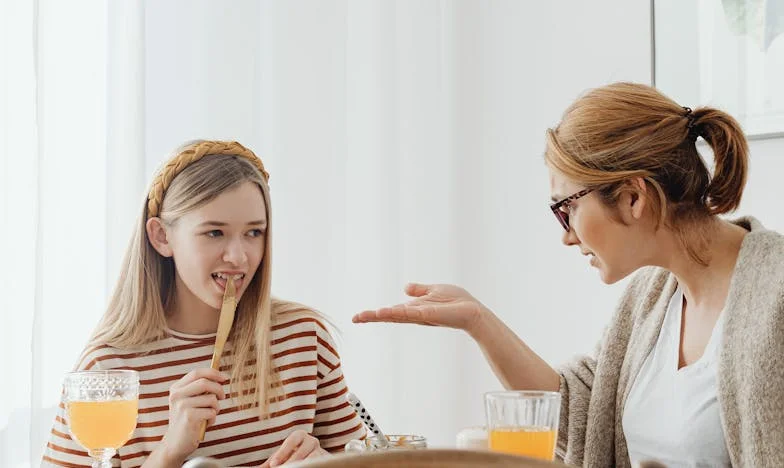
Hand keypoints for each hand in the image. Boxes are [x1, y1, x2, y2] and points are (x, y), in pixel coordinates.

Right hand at [156, 368, 227, 465]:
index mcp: (176, 388)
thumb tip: (220, 377)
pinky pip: (211, 412)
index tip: (225, 378)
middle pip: (205, 382)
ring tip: (210, 415)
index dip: (213, 373)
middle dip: (219, 389)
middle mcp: (176, 395)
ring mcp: (181, 406)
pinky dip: (213, 418)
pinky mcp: (189, 417)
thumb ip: (200, 389)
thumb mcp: (190, 401)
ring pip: (211, 398)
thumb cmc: (188, 421)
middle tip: (222, 397)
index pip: (197, 373)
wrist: (175, 444)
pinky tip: (205, 424)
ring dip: (216, 407)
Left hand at [260, 430, 328, 466]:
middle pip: (302, 451)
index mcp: (300, 435)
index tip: (274, 465)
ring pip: (314, 459)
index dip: (282, 453)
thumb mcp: (280, 458)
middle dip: (292, 462)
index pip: (291, 441)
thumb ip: (267, 464)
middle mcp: (312, 441)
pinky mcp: (328, 460)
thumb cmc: (291, 457)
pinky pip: (321, 463)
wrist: (310, 460)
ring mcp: (322, 451)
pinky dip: (313, 467)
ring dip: (304, 465)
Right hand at [352, 283, 486, 333]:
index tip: (358, 317)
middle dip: (371, 317)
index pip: (391, 311)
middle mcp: (414, 314)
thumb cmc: (458, 301)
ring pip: (395, 315)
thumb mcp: (434, 290)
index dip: (375, 314)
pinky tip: (382, 312)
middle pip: (389, 315)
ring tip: (363, 316)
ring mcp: (420, 315)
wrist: (474, 311)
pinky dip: (395, 312)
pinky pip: (408, 313)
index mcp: (414, 309)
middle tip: (354, 318)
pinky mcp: (428, 314)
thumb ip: (420, 290)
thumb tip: (405, 287)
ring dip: (380, 316)